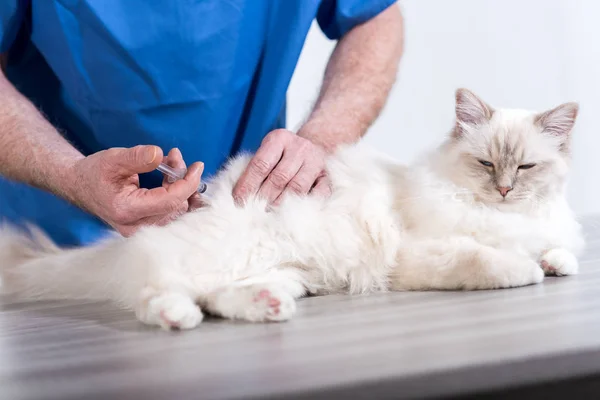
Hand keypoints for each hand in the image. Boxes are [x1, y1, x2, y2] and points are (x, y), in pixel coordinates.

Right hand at [66, 145, 203, 236]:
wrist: (79, 186)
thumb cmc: (95, 172)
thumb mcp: (113, 158)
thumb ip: (137, 157)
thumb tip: (159, 154)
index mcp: (127, 210)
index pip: (170, 201)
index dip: (188, 183)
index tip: (197, 166)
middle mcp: (135, 226)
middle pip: (177, 207)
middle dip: (182, 180)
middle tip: (174, 157)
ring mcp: (140, 230)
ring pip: (177, 210)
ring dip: (180, 185)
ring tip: (170, 163)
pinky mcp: (145, 227)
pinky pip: (171, 212)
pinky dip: (176, 192)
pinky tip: (169, 176)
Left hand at [232, 129, 331, 204]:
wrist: (314, 146)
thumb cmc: (283, 156)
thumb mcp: (267, 153)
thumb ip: (253, 169)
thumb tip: (236, 196)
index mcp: (279, 139)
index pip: (260, 165)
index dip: (248, 185)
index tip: (238, 201)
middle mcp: (300, 147)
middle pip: (278, 179)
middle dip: (262, 198)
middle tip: (251, 212)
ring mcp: (316, 162)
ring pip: (296, 189)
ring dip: (280, 205)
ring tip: (267, 215)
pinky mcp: (328, 176)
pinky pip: (318, 194)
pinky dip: (305, 205)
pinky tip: (292, 213)